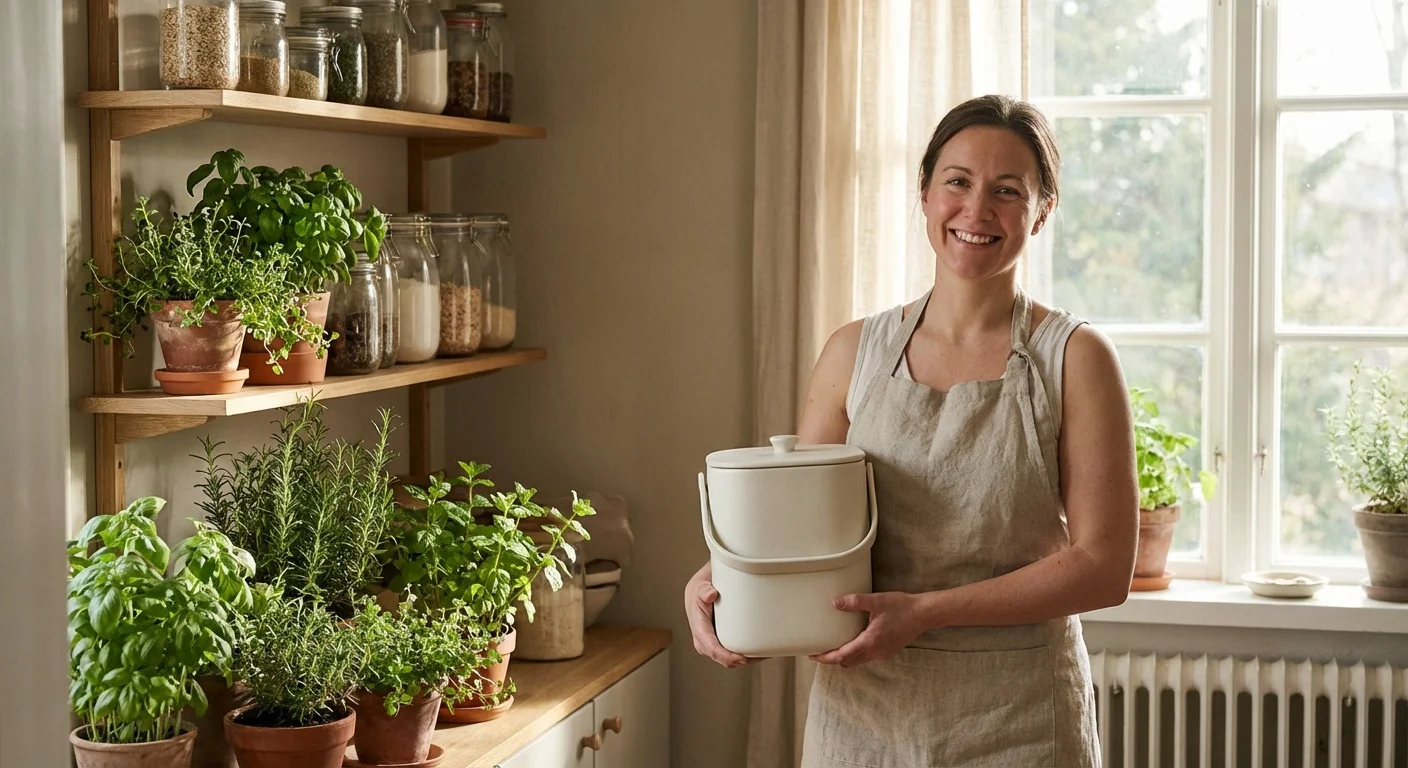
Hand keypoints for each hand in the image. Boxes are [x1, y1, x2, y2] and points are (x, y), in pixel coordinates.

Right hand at [684, 564, 762, 668]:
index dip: (728, 657)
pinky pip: (733, 654)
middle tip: (761, 656)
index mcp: (700, 631)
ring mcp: (713, 645)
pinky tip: (759, 650)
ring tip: (764, 653)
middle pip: (724, 659)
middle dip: (742, 661)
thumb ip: (704, 591)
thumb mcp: (701, 588)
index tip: (743, 658)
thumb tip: (711, 594)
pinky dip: (746, 654)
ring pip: (731, 660)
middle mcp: (705, 642)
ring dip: (746, 659)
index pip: (713, 650)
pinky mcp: (721, 643)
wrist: (700, 592)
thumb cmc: (701, 591)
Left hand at [809, 592, 926, 667]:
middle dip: (833, 659)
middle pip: (847, 662)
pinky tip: (854, 640)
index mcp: (870, 642)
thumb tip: (835, 603)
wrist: (924, 614)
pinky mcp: (888, 652)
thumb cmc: (901, 607)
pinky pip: (867, 657)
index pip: (842, 656)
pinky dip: (857, 652)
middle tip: (820, 649)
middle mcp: (875, 652)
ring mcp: (883, 654)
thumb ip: (855, 602)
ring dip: (845, 656)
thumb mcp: (877, 601)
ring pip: (858, 661)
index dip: (825, 658)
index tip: (813, 655)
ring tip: (834, 644)